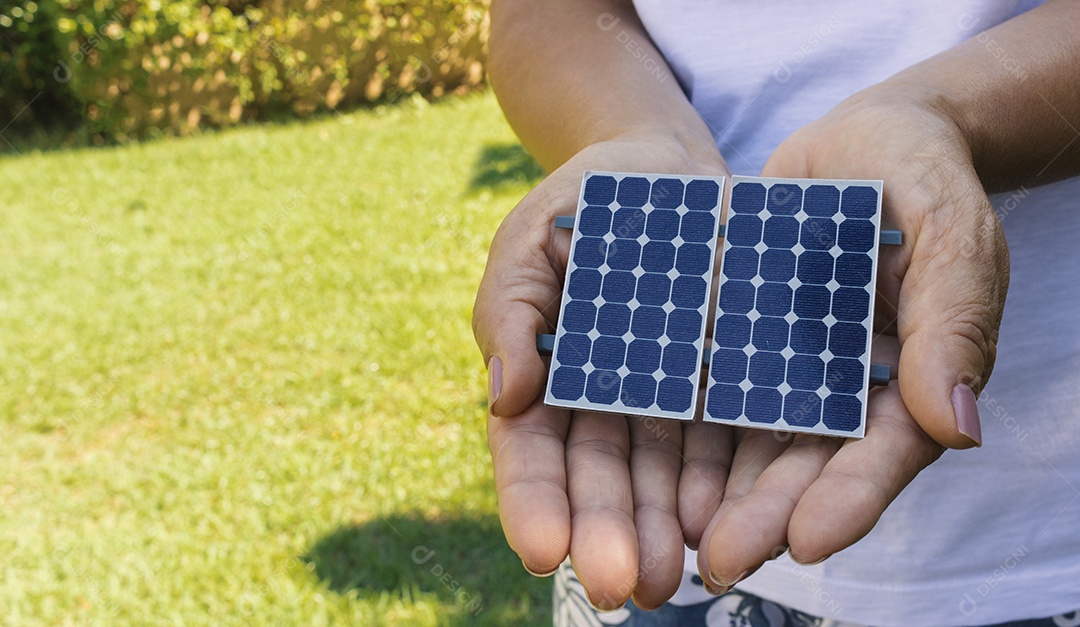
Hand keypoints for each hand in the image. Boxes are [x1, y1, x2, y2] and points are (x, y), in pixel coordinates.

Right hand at [474, 132, 731, 608]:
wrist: (663, 169)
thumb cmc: (580, 204)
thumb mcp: (528, 242)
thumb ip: (510, 312)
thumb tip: (506, 397)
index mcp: (545, 378)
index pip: (530, 453)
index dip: (534, 502)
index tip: (542, 552)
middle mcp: (603, 404)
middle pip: (599, 481)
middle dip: (605, 535)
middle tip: (619, 587)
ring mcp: (664, 398)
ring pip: (659, 477)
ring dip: (660, 531)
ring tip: (671, 577)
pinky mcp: (723, 383)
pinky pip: (721, 441)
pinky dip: (717, 484)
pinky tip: (716, 521)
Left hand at [696, 86, 1008, 586]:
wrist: (861, 142)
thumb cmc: (923, 177)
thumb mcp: (951, 232)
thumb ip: (955, 321)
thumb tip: (959, 426)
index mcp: (912, 379)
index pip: (886, 452)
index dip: (850, 498)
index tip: (806, 541)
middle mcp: (847, 390)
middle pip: (809, 465)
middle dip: (766, 515)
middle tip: (722, 561)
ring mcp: (791, 369)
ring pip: (753, 444)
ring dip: (719, 493)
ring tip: (674, 535)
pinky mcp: (742, 343)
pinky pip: (711, 391)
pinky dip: (686, 429)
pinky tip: (649, 467)